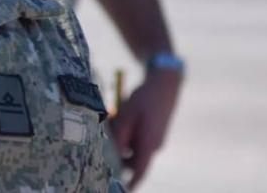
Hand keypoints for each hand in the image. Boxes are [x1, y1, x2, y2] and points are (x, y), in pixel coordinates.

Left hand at [110, 68, 182, 188]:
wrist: (164, 84)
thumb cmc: (143, 99)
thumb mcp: (126, 116)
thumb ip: (119, 136)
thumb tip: (112, 152)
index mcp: (149, 145)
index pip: (139, 172)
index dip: (131, 183)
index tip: (123, 190)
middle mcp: (154, 146)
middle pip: (131, 159)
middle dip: (116, 153)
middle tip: (103, 140)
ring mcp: (155, 139)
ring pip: (132, 146)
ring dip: (120, 140)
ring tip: (112, 120)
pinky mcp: (153, 132)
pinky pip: (136, 138)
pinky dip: (126, 132)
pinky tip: (118, 115)